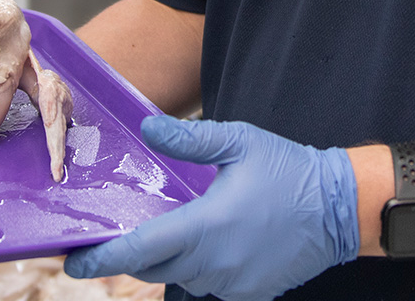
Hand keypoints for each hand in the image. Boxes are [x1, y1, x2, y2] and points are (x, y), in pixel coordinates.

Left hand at [63, 116, 358, 300]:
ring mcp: (232, 284)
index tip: (74, 262)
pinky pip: (208, 290)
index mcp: (205, 227)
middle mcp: (214, 264)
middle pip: (153, 270)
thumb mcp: (239, 142)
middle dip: (132, 257)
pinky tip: (205, 250)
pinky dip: (197, 274)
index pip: (139, 251)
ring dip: (167, 264)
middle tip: (117, 238)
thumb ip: (190, 140)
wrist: (341, 208)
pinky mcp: (250, 294)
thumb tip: (147, 130)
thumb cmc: (290, 170)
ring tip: (166, 236)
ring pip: (180, 281)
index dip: (101, 259)